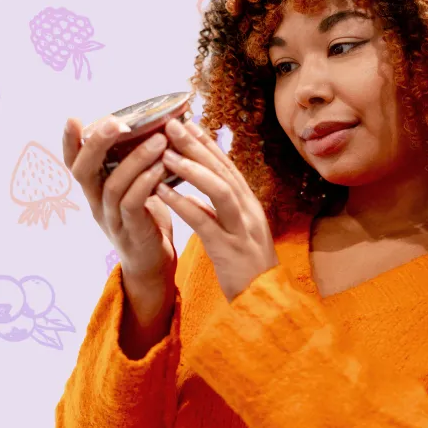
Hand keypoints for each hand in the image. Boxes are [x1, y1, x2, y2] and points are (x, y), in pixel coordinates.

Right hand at [62, 116, 176, 318]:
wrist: (152, 266)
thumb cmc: (145, 220)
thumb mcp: (134, 188)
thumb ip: (134, 165)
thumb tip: (152, 128)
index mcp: (94, 190)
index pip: (74, 162)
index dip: (70, 142)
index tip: (72, 118)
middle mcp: (96, 203)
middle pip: (83, 171)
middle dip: (96, 144)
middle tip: (116, 122)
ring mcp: (111, 219)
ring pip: (113, 186)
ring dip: (135, 159)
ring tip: (158, 139)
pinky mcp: (131, 232)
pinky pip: (133, 205)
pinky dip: (145, 184)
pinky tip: (161, 167)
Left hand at [155, 118, 278, 301]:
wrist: (265, 305)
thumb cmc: (248, 270)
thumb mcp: (237, 234)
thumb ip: (222, 212)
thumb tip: (200, 193)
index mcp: (250, 206)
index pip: (228, 166)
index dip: (207, 143)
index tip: (188, 122)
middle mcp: (249, 212)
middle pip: (223, 170)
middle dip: (197, 145)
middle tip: (172, 123)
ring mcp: (242, 230)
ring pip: (219, 190)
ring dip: (192, 169)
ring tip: (166, 153)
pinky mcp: (229, 250)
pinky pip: (205, 221)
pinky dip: (184, 203)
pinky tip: (162, 192)